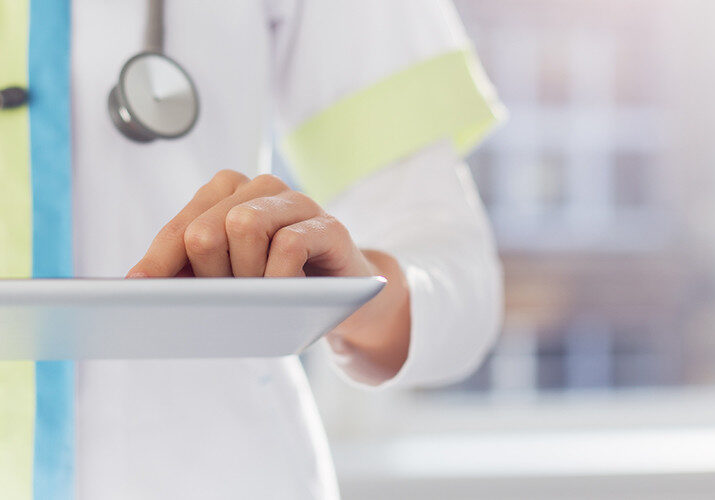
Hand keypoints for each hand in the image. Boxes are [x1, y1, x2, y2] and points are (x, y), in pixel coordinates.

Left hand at [127, 170, 409, 383]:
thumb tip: (139, 286)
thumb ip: (191, 274)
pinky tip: (285, 293)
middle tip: (227, 302)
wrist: (342, 297)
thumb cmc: (278, 286)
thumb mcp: (230, 281)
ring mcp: (297, 201)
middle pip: (206, 229)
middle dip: (209, 276)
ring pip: (244, 226)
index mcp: (227, 194)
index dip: (158, 261)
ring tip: (260, 296)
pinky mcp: (329, 224)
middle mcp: (260, 188)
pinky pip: (290, 245)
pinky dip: (279, 277)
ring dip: (246, 276)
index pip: (181, 227)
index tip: (136, 289)